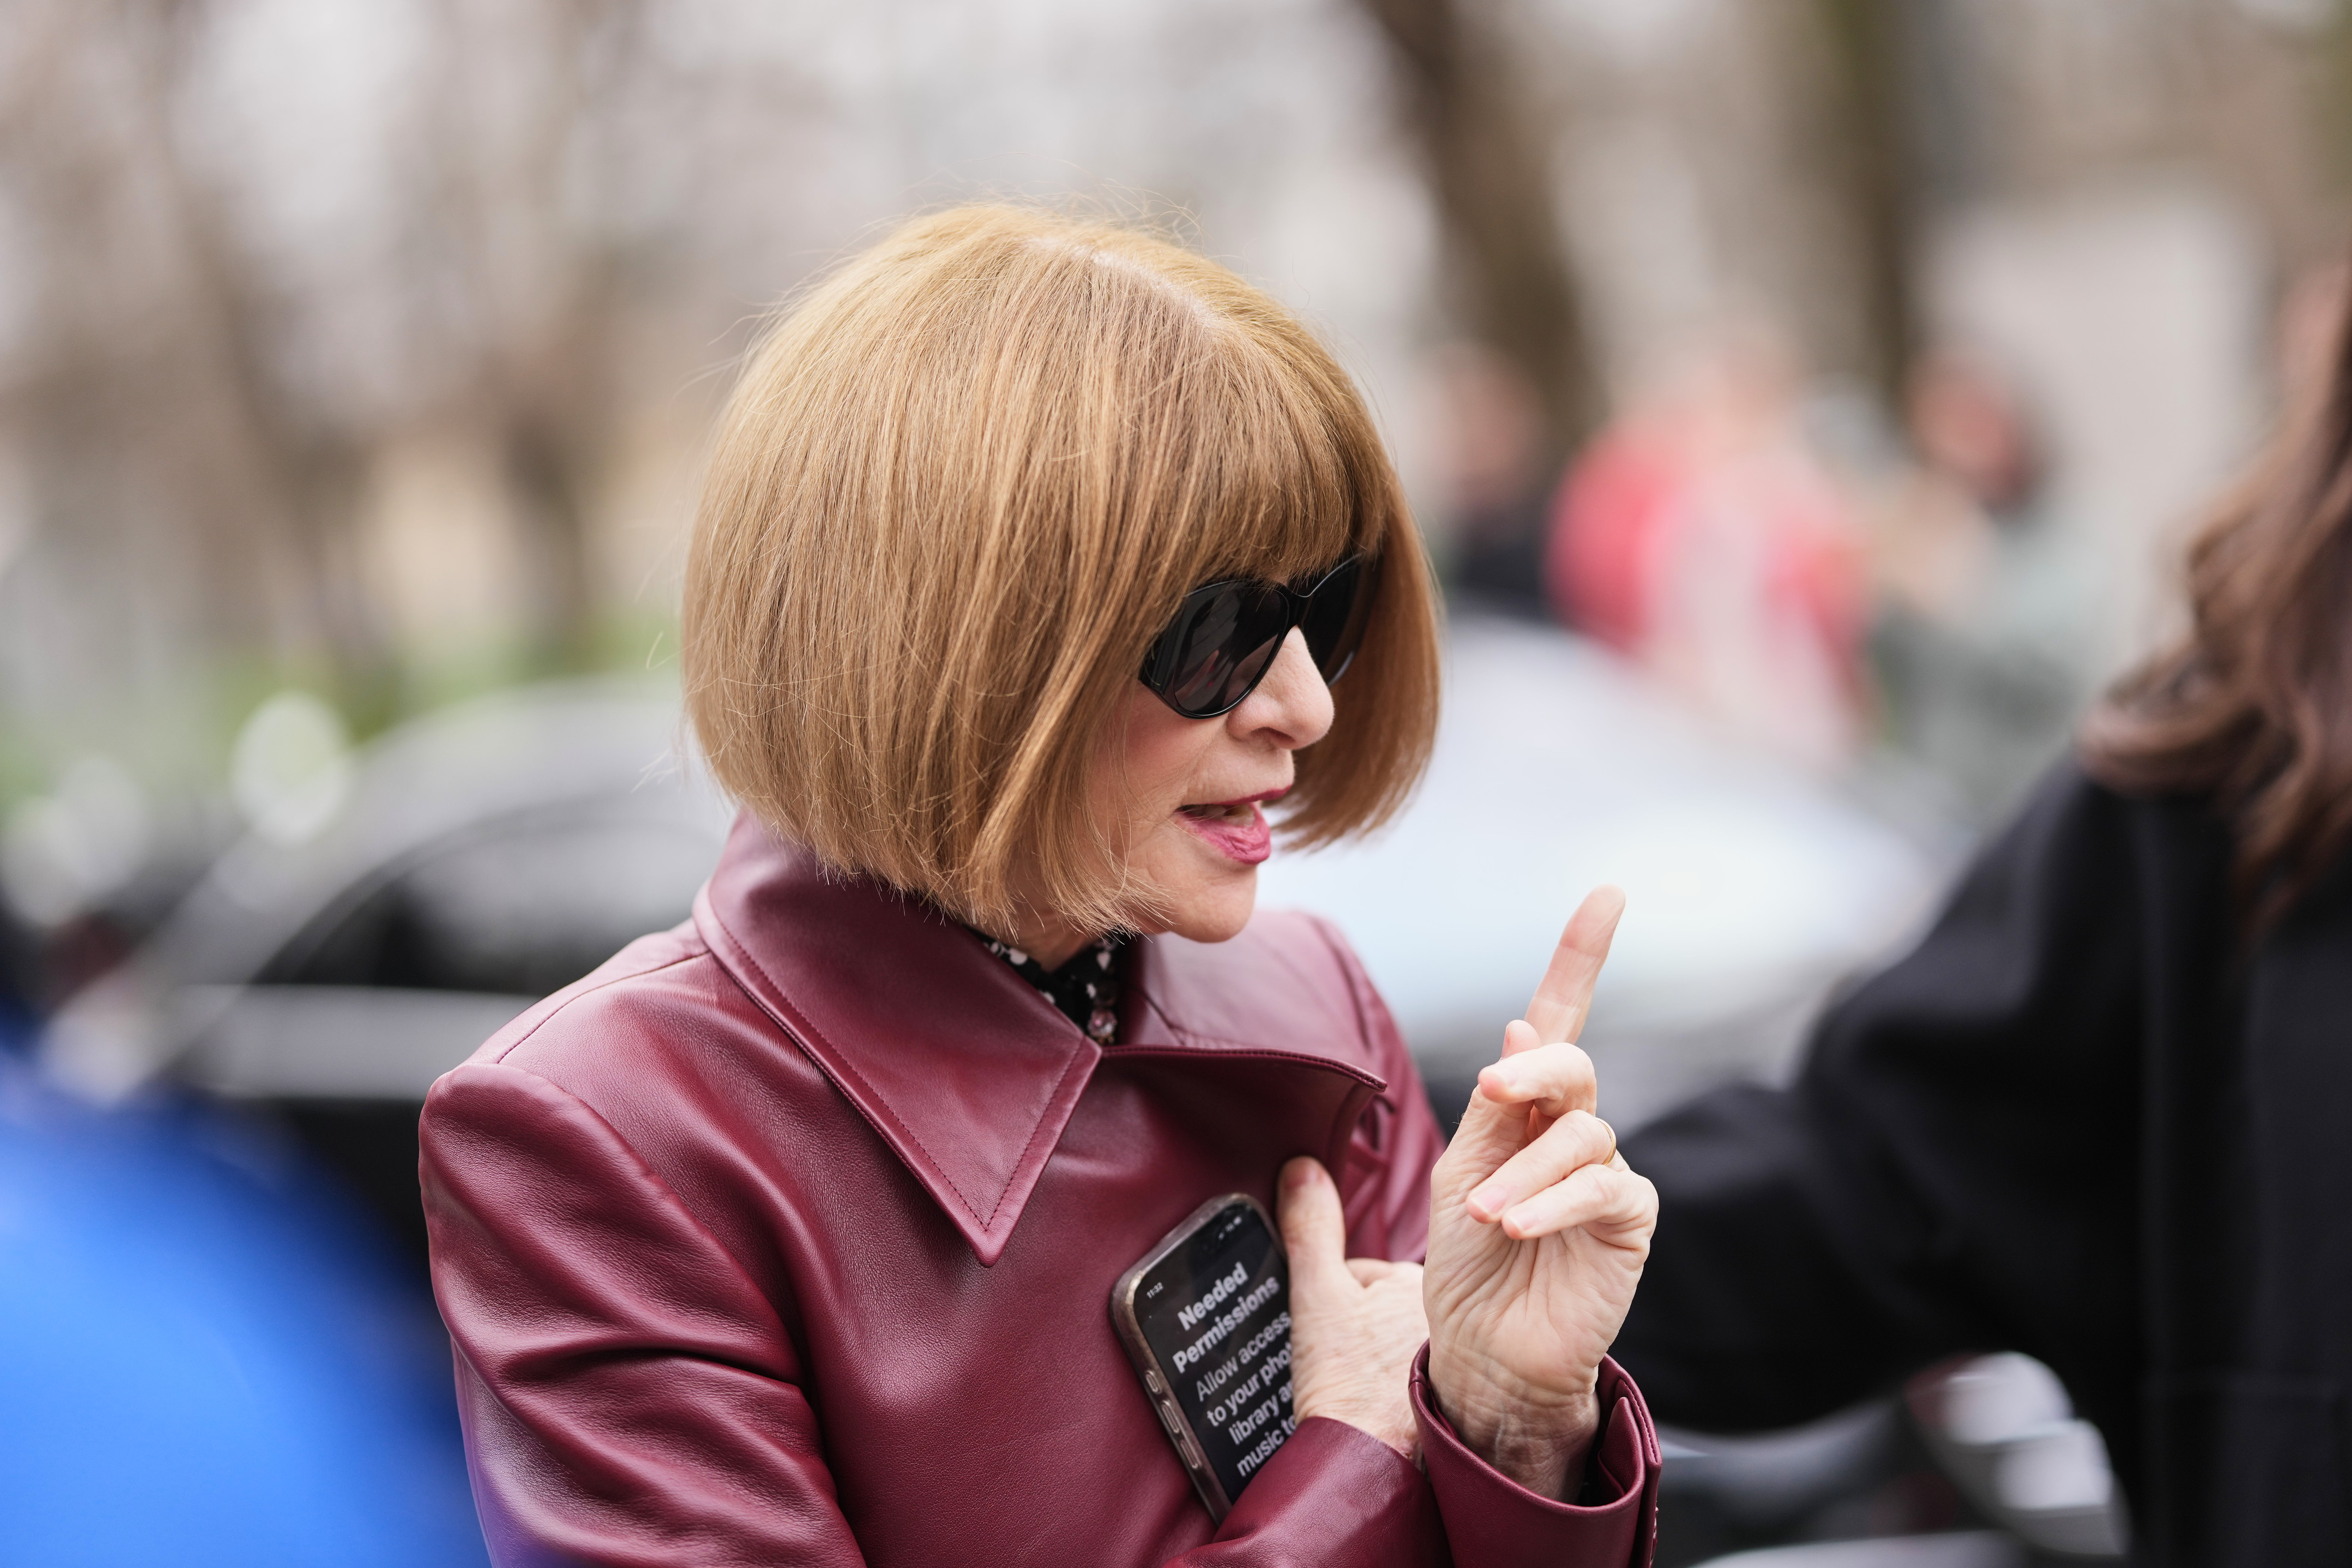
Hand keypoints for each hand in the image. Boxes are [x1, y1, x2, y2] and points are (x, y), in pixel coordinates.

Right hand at [1277, 1156, 1426, 1457]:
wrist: (1373, 1471)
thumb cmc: (1347, 1390)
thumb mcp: (1318, 1301)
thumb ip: (1312, 1232)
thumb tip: (1302, 1167)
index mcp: (1413, 1283)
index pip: (1367, 1277)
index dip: (1339, 1306)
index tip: (1333, 1343)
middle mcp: (1445, 1314)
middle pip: (1386, 1309)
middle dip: (1363, 1332)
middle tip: (1346, 1369)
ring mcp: (1452, 1356)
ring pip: (1400, 1343)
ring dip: (1380, 1361)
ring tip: (1363, 1396)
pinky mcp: (1458, 1397)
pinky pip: (1416, 1378)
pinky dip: (1397, 1391)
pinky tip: (1383, 1413)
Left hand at [1422, 886, 1657, 1497]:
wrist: (1484, 1346)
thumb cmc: (1467, 1260)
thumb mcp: (1462, 1169)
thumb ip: (1496, 1105)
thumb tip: (1528, 1022)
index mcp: (1530, 1108)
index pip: (1561, 1017)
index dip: (1581, 955)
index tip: (1607, 893)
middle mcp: (1576, 1129)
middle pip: (1572, 1066)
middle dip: (1534, 1071)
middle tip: (1491, 1091)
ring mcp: (1607, 1172)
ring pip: (1582, 1135)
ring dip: (1524, 1171)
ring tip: (1485, 1214)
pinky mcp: (1629, 1219)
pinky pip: (1601, 1188)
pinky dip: (1551, 1203)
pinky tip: (1516, 1226)